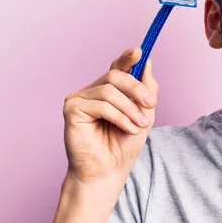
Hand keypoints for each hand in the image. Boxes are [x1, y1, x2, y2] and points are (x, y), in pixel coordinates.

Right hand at [62, 47, 157, 185]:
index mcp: (110, 89)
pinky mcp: (71, 109)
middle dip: (136, 89)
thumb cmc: (124, 144)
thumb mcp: (144, 113)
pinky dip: (119, 117)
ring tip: (138, 124)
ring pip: (109, 91)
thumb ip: (146, 88)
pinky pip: (100, 104)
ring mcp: (80, 98)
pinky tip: (127, 128)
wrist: (109, 170)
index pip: (118, 67)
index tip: (140, 51)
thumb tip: (146, 61)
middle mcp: (93, 90)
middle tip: (149, 104)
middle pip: (116, 75)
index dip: (128, 57)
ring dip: (129, 109)